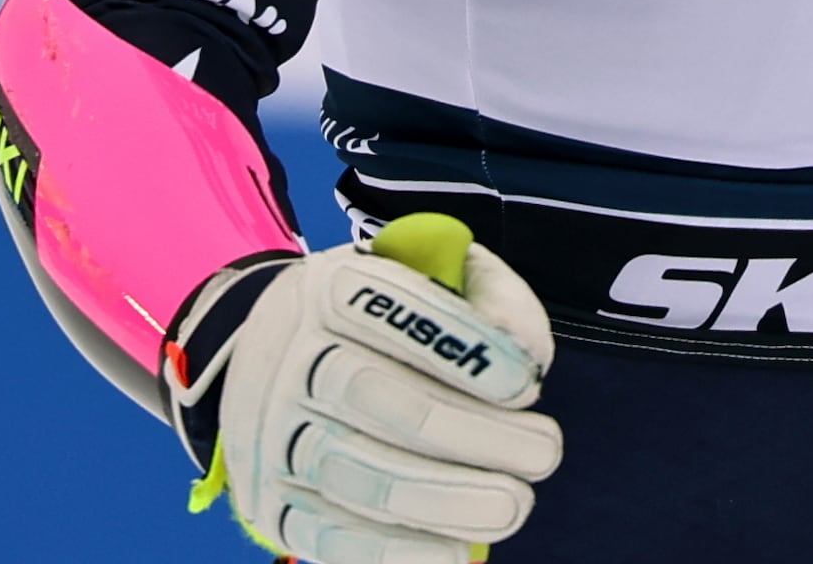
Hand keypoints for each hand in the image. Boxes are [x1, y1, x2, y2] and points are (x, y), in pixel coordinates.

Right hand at [178, 214, 563, 563]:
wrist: (276, 359)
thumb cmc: (388, 321)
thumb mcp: (438, 277)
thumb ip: (491, 300)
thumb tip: (528, 358)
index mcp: (330, 288)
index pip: (386, 308)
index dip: (460, 347)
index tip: (525, 384)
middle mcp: (289, 357)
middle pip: (371, 395)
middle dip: (468, 431)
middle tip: (544, 452)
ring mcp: (271, 433)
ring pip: (350, 470)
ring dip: (443, 498)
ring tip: (515, 504)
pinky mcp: (267, 499)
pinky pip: (323, 532)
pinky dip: (392, 550)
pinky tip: (455, 551)